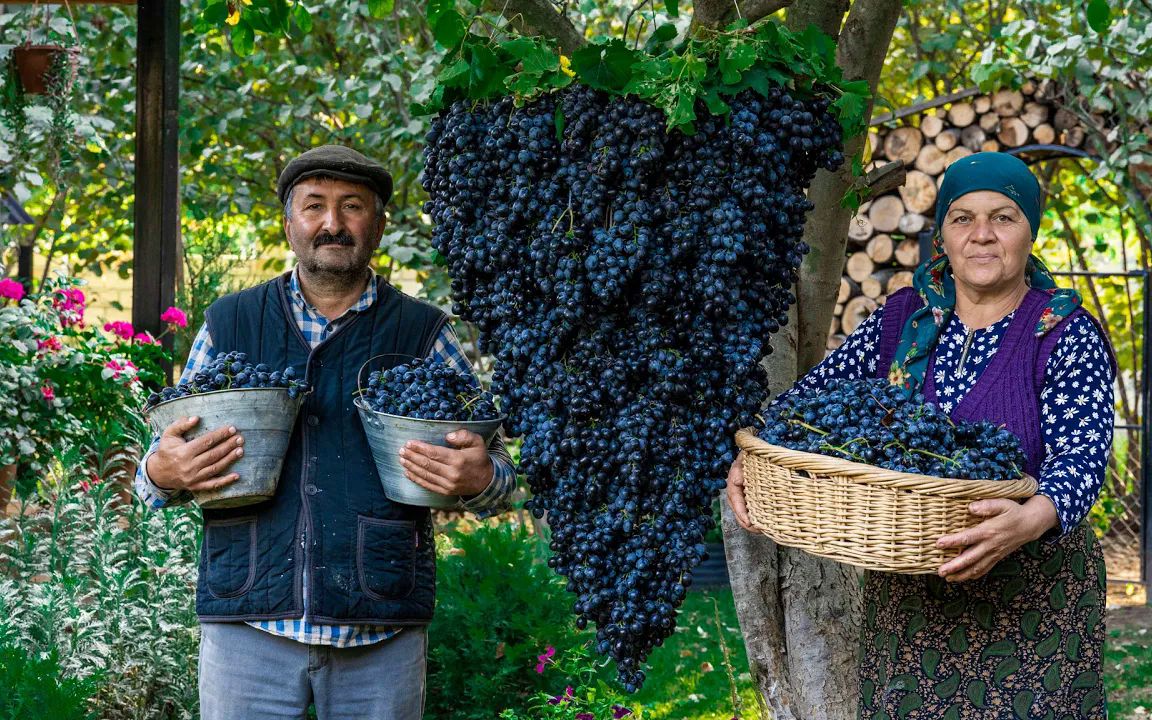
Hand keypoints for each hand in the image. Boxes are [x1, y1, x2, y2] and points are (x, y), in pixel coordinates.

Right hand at [145, 416, 244, 492]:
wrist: (158, 473)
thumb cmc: (166, 450)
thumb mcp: (168, 435)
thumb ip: (180, 424)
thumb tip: (196, 418)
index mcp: (183, 452)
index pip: (206, 442)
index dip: (220, 435)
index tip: (232, 429)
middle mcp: (189, 466)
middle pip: (213, 454)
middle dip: (228, 446)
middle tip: (240, 438)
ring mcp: (193, 478)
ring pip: (215, 468)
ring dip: (229, 459)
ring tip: (240, 451)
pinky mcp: (195, 486)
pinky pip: (212, 485)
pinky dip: (225, 481)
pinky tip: (236, 476)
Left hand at [397, 430, 493, 497]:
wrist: (486, 481)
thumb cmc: (479, 458)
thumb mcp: (478, 442)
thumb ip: (464, 436)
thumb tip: (448, 436)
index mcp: (459, 460)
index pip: (434, 453)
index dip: (420, 448)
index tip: (409, 443)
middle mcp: (452, 474)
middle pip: (427, 464)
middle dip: (412, 457)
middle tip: (402, 450)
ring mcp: (448, 484)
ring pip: (425, 475)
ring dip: (411, 467)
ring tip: (402, 459)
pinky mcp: (445, 492)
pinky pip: (427, 485)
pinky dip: (416, 479)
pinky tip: (407, 472)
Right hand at [725, 452, 760, 533]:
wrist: (757, 451)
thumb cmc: (752, 454)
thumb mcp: (745, 458)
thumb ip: (740, 469)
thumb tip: (736, 481)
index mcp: (733, 483)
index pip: (735, 501)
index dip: (741, 513)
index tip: (749, 522)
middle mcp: (736, 492)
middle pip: (738, 511)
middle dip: (746, 523)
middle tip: (757, 530)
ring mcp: (744, 495)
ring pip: (744, 512)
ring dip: (751, 523)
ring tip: (761, 531)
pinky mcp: (751, 497)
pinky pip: (751, 510)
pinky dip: (756, 517)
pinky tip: (764, 524)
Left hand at [935, 495, 1058, 581]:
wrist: (1030, 524)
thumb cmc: (1013, 512)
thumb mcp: (1002, 504)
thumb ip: (987, 505)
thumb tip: (971, 507)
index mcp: (989, 531)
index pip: (968, 538)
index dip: (953, 541)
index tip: (938, 544)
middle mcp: (990, 545)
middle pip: (970, 558)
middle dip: (955, 566)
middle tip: (940, 572)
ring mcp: (994, 553)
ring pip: (977, 568)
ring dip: (962, 574)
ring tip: (948, 578)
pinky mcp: (998, 557)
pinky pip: (985, 569)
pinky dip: (974, 575)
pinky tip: (964, 578)